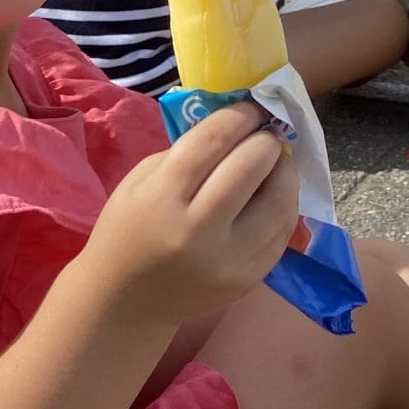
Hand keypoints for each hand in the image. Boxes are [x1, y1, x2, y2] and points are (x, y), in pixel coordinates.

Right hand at [89, 99, 299, 322]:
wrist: (124, 300)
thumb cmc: (127, 230)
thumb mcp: (141, 181)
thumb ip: (186, 153)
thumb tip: (238, 129)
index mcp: (162, 198)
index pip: (213, 141)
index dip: (239, 116)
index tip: (250, 108)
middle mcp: (198, 231)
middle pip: (252, 167)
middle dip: (265, 141)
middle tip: (264, 134)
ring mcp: (229, 260)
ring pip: (280, 201)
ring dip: (284, 172)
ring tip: (275, 162)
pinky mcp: (250, 278)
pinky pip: (282, 232)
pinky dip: (284, 205)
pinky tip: (274, 193)